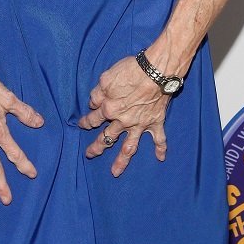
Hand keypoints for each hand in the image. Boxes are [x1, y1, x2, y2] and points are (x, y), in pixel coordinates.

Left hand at [77, 54, 171, 176]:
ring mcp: (139, 124)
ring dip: (122, 160)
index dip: (86, 121)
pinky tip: (161, 158)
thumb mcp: (106, 77)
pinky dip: (161, 149)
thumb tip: (93, 103)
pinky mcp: (155, 122)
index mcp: (108, 109)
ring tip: (115, 172)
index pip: (93, 118)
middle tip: (90, 154)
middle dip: (97, 147)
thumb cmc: (130, 70)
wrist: (156, 71)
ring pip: (129, 147)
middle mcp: (122, 121)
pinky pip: (159, 138)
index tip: (82, 124)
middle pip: (107, 137)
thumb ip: (98, 92)